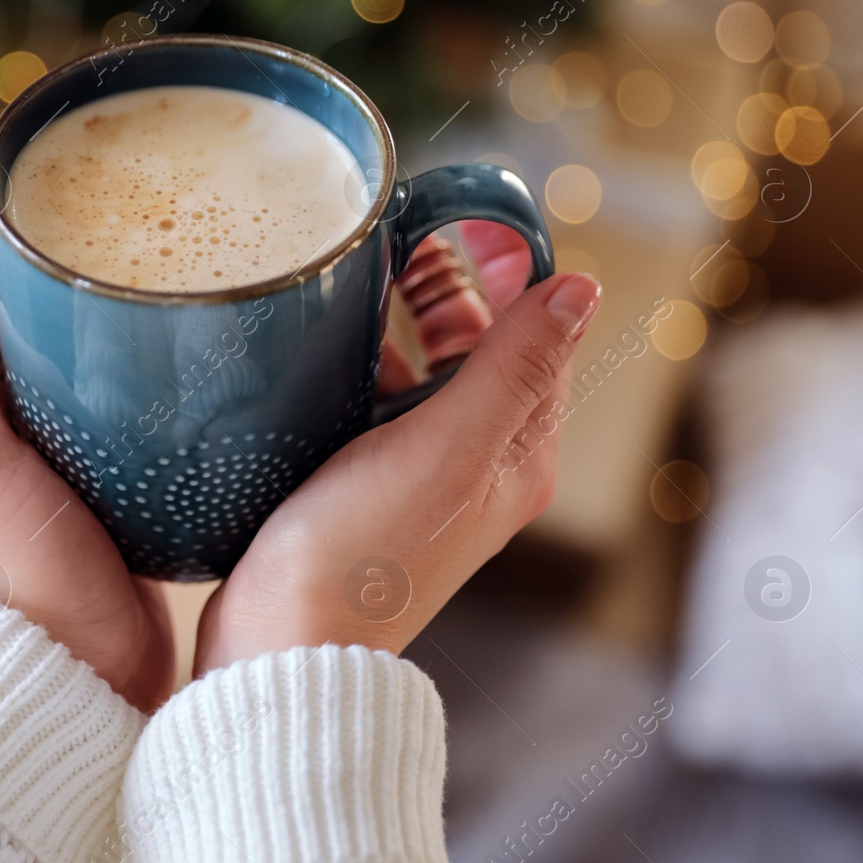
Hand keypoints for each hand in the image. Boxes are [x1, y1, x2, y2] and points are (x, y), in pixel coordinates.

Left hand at [0, 258, 173, 712]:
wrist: (79, 674)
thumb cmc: (16, 563)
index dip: (29, 279)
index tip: (86, 235)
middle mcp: (11, 450)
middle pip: (53, 354)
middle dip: (93, 311)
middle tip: (151, 268)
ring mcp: (71, 481)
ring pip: (102, 394)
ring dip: (134, 360)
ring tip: (186, 315)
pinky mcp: (125, 509)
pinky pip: (142, 440)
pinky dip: (163, 410)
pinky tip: (201, 388)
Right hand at [195, 238, 600, 673]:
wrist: (279, 645)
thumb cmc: (363, 554)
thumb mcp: (448, 446)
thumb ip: (513, 365)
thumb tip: (582, 290)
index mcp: (515, 456)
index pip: (538, 341)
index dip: (517, 274)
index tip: (477, 216)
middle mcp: (475, 468)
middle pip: (480, 354)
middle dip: (454, 289)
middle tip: (408, 231)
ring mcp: (416, 482)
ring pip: (424, 378)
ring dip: (404, 323)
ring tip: (365, 268)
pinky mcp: (359, 491)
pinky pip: (374, 409)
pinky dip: (362, 365)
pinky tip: (324, 342)